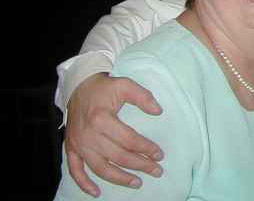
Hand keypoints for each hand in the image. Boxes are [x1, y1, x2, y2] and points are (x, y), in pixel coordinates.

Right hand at [64, 73, 163, 196]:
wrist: (78, 86)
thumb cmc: (104, 87)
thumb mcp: (125, 85)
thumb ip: (143, 97)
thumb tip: (158, 111)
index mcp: (102, 119)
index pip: (129, 140)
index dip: (146, 148)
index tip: (160, 154)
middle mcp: (89, 135)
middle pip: (118, 156)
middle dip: (140, 165)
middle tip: (156, 171)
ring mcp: (78, 144)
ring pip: (100, 168)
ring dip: (119, 178)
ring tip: (137, 182)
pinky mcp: (71, 148)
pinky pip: (75, 170)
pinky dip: (84, 184)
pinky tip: (96, 192)